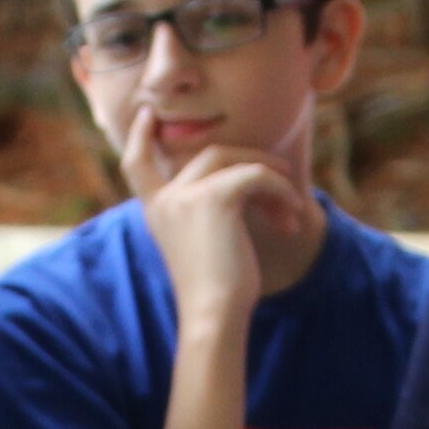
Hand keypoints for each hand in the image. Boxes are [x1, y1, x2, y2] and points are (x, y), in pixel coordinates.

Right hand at [139, 141, 317, 326]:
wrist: (213, 315)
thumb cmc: (216, 293)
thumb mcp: (203, 245)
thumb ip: (207, 213)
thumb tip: (248, 183)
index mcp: (156, 210)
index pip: (137, 163)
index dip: (142, 136)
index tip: (148, 113)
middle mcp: (165, 198)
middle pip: (211, 154)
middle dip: (252, 165)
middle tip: (283, 187)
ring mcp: (186, 194)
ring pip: (236, 159)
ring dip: (271, 178)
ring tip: (291, 207)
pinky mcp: (215, 197)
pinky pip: (257, 176)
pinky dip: (280, 191)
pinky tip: (292, 217)